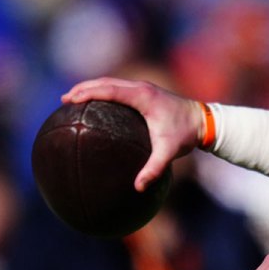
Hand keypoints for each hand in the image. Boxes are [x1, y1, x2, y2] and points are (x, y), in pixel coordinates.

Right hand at [62, 77, 203, 191]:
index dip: (88, 93)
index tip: (71, 99)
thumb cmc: (186, 135)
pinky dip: (103, 91)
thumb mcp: (169, 152)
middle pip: (106, 82)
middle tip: (64, 99)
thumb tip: (138, 187)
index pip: (110, 90)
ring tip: (72, 99)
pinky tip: (95, 104)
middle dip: (83, 88)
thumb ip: (154, 169)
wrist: (204, 121)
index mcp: (143, 97)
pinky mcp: (145, 92)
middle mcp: (141, 88)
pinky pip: (118, 88)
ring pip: (111, 82)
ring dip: (92, 88)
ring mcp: (143, 88)